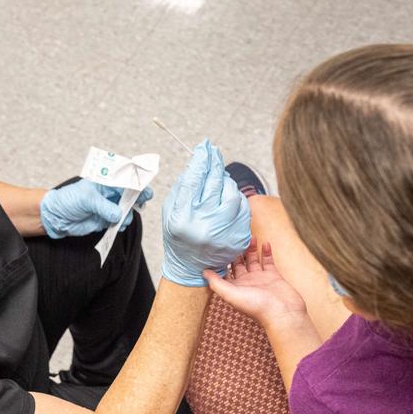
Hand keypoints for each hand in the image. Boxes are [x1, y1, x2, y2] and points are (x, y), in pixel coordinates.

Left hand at [40, 180, 152, 238]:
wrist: (56, 217)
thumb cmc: (68, 200)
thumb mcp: (86, 200)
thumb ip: (104, 207)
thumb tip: (119, 215)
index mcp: (104, 181)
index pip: (124, 177)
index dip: (136, 181)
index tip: (144, 187)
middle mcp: (109, 192)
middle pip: (130, 193)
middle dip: (138, 197)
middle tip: (143, 201)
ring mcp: (108, 206)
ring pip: (127, 209)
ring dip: (128, 214)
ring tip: (122, 220)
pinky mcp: (106, 219)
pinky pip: (119, 221)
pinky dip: (121, 224)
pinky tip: (118, 226)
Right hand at [160, 140, 250, 286]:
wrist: (191, 266)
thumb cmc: (178, 236)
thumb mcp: (170, 210)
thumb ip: (183, 186)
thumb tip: (198, 162)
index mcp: (184, 218)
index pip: (194, 180)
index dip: (201, 160)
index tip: (204, 147)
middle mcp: (205, 226)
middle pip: (216, 184)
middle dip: (216, 165)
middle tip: (214, 154)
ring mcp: (225, 234)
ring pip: (233, 194)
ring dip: (227, 184)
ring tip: (218, 184)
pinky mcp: (238, 238)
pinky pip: (242, 210)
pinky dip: (236, 201)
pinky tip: (227, 201)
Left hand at [204, 241, 308, 327]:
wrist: (283, 313)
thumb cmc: (257, 307)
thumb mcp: (231, 294)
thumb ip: (217, 284)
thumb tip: (204, 273)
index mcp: (235, 287)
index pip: (225, 271)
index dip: (221, 260)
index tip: (217, 247)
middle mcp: (247, 283)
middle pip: (238, 263)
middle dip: (236, 251)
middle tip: (233, 237)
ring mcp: (261, 279)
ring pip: (253, 260)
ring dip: (251, 249)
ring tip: (249, 236)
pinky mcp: (274, 276)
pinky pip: (268, 261)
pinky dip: (266, 252)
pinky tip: (265, 242)